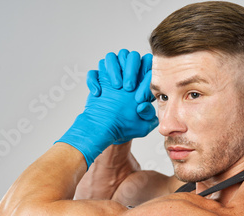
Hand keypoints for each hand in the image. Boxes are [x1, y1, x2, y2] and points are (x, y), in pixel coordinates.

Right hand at [56, 50, 157, 166]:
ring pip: (112, 57)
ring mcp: (111, 77)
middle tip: (128, 88)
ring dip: (114, 69)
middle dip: (131, 69)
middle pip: (132, 55)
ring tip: (116, 87)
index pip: (148, 66)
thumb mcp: (142, 126)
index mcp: (141, 84)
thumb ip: (149, 116)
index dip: (146, 78)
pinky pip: (94, 72)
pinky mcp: (97, 81)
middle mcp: (127, 76)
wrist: (105, 131)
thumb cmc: (125, 128)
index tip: (139, 98)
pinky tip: (98, 94)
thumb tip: (144, 105)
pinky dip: (95, 81)